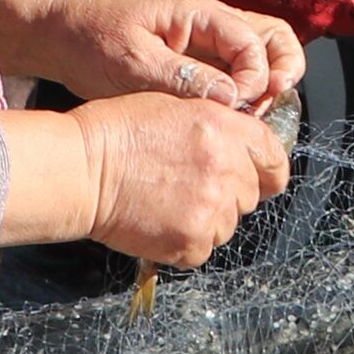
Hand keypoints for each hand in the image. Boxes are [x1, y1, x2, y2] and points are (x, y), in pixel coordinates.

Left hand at [0, 0, 304, 112]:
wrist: (59, 38)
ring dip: (261, 88)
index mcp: (198, 12)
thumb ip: (183, 78)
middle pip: (272, 39)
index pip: (255, 39)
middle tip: (260, 110)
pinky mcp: (195, 63)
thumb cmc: (90, 42)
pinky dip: (240, 97)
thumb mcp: (133, 63)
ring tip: (246, 120)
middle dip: (279, 74)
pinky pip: (234, 76)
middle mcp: (210, 23)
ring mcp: (205, 43)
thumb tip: (230, 98)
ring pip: (258, 58)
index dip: (256, 76)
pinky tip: (227, 122)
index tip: (239, 106)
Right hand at [0, 94, 288, 264]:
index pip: (273, 157)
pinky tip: (158, 220)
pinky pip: (202, 247)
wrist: (80, 168)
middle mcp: (227, 169)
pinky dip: (184, 240)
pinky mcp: (191, 242)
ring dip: (206, 217)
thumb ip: (218, 127)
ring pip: (227, 224)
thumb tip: (240, 149)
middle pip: (250, 194)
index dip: (267, 169)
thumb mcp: (176, 106)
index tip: (261, 177)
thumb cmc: (116, 132)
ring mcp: (212, 210)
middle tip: (188, 185)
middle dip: (227, 192)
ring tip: (167, 201)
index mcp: (225, 130)